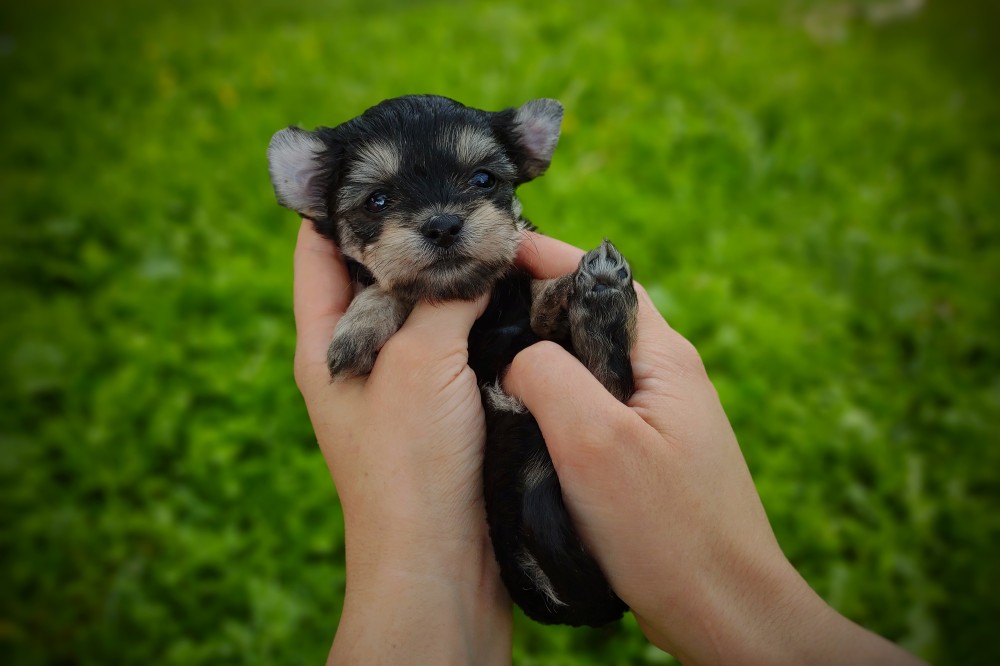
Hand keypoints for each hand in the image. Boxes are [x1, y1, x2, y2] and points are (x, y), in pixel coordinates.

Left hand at [293, 220, 509, 664]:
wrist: (439, 561)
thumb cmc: (411, 462)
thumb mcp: (420, 359)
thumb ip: (441, 296)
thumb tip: (474, 245)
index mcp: (325, 343)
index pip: (318, 251)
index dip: (344, 205)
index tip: (389, 166)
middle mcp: (357, 358)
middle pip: (377, 275)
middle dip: (415, 237)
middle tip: (460, 193)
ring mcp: (399, 385)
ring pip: (422, 311)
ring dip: (454, 278)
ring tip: (494, 232)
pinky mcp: (439, 410)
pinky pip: (456, 345)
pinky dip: (478, 317)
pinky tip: (513, 294)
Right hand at [506, 232, 922, 664]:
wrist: (726, 611)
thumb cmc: (669, 531)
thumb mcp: (595, 442)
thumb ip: (549, 376)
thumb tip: (515, 352)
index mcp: (662, 356)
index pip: (599, 277)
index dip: (542, 256)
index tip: (486, 250)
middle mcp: (666, 375)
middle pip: (593, 315)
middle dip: (534, 302)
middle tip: (471, 303)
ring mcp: (660, 415)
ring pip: (590, 362)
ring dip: (542, 352)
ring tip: (484, 354)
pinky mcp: (649, 453)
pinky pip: (594, 404)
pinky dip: (555, 397)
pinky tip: (521, 415)